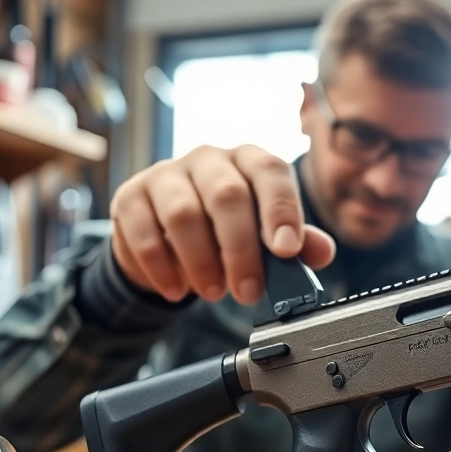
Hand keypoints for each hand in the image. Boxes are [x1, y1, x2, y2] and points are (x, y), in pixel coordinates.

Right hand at [110, 145, 336, 303]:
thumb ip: (297, 243)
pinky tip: (177, 289)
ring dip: (201, 261)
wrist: (168, 232)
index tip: (286, 251)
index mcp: (249, 161)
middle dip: (241, 250)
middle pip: (227, 195)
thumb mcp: (265, 234)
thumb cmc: (226, 228)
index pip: (270, 172)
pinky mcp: (130, 196)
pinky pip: (142, 231)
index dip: (281, 210)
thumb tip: (321, 252)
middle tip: (248, 291)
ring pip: (183, 213)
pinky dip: (161, 268)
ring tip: (214, 292)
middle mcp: (208, 159)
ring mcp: (166, 174)